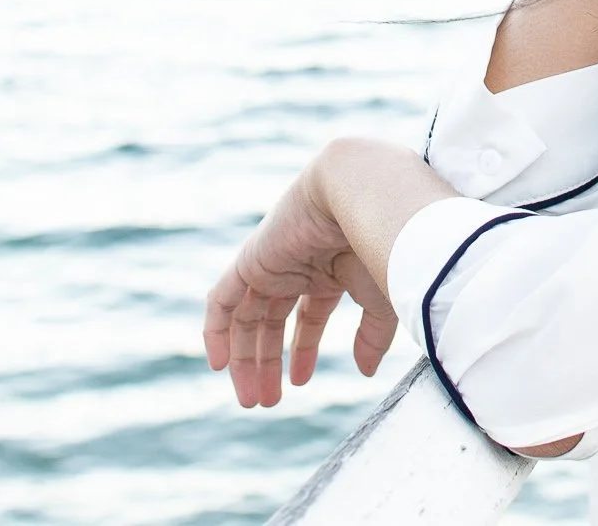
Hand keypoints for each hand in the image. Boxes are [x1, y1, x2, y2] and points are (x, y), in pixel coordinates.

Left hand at [203, 152, 398, 407]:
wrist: (359, 194)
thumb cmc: (380, 241)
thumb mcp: (382, 299)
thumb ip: (372, 336)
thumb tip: (364, 372)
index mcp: (330, 272)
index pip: (308, 316)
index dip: (303, 352)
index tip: (300, 384)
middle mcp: (298, 268)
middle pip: (272, 322)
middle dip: (268, 363)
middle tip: (265, 402)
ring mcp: (271, 264)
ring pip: (248, 317)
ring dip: (244, 358)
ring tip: (250, 398)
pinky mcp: (250, 261)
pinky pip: (222, 300)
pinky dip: (216, 330)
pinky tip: (219, 365)